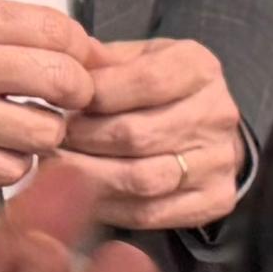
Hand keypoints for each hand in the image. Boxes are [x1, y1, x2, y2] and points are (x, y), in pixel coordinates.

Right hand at [0, 0, 95, 186]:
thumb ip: (0, 25)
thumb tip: (76, 48)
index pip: (57, 30)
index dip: (81, 49)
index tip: (79, 60)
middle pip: (63, 82)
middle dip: (77, 93)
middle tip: (64, 98)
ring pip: (43, 134)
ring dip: (45, 133)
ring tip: (24, 125)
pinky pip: (7, 171)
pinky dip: (11, 163)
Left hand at [54, 36, 247, 232]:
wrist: (207, 128)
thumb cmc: (161, 87)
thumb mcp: (137, 58)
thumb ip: (102, 60)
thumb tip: (62, 62)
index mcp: (199, 68)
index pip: (145, 81)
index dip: (96, 95)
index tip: (63, 103)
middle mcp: (217, 114)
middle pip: (137, 135)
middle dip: (84, 139)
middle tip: (52, 140)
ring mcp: (220, 161)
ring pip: (143, 179)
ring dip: (90, 176)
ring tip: (59, 167)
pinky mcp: (216, 199)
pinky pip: (151, 213)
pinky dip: (109, 207)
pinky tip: (83, 195)